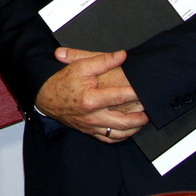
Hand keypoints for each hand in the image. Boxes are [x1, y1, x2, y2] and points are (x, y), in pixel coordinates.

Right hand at [34, 48, 148, 141]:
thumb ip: (102, 61)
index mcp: (90, 100)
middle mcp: (92, 116)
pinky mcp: (90, 131)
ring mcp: (91, 126)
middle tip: (149, 111)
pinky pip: (109, 139)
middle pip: (122, 122)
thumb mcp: (81, 66)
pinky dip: (121, 136)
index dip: (134, 93)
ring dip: (133, 129)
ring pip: (118, 133)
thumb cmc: (63, 82)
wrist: (46, 98)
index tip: (144, 90)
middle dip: (139, 117)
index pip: (118, 97)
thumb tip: (121, 56)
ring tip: (143, 120)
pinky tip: (129, 130)